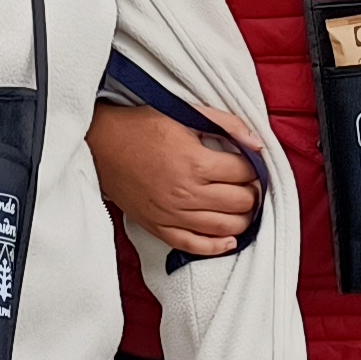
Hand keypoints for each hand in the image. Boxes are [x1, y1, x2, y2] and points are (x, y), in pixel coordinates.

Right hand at [93, 97, 264, 260]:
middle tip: (250, 185)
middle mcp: (186, 192)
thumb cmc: (143, 127)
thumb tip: (258, 144)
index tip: (251, 165)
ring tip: (243, 207)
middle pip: (240, 202)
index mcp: (195, 162)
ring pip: (225, 228)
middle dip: (252, 192)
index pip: (244, 172)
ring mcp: (172, 214)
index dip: (254, 167)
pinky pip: (194, 246)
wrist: (102, 145)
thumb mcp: (186, 113)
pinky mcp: (158, 227)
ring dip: (243, 219)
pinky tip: (229, 239)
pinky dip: (217, 247)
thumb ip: (226, 124)